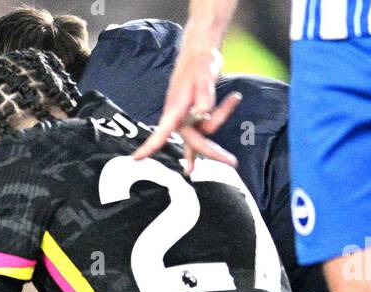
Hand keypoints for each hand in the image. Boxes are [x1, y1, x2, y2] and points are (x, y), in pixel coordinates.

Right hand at [132, 45, 242, 172]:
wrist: (201, 51)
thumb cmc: (199, 61)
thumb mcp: (204, 74)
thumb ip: (204, 93)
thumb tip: (203, 110)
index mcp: (175, 108)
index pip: (161, 132)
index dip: (149, 146)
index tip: (136, 159)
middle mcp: (179, 116)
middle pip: (194, 142)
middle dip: (212, 151)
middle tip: (232, 162)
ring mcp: (187, 116)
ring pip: (205, 130)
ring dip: (220, 116)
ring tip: (233, 98)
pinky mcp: (195, 114)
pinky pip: (208, 123)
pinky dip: (220, 116)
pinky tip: (233, 104)